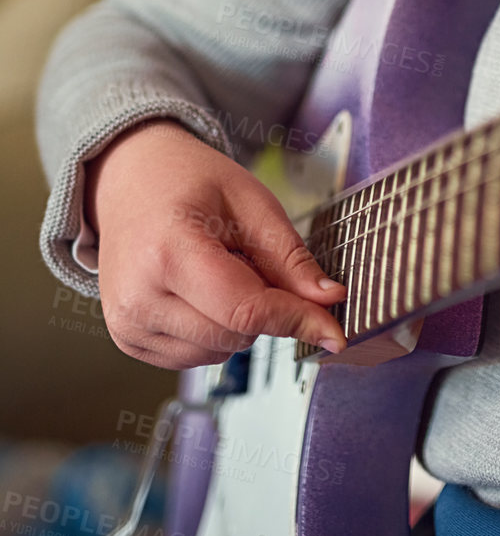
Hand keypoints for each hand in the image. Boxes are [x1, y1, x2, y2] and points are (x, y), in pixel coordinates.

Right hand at [86, 119, 346, 369]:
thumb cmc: (188, 180)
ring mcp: (127, 324)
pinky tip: (199, 289)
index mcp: (168, 253)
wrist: (130, 179)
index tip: (335, 331)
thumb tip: (328, 301)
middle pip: (236, 334)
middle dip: (263, 307)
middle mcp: (139, 298)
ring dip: (237, 320)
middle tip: (249, 257)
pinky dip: (212, 329)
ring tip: (218, 268)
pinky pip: (194, 356)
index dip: (296, 319)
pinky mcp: (127, 340)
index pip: (245, 308)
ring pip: (218, 352)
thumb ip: (291, 256)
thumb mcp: (250, 201)